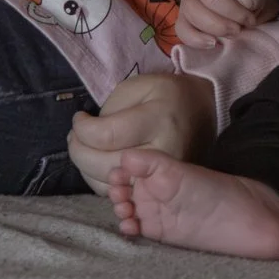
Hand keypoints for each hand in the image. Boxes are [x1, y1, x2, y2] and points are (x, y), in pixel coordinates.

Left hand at [67, 72, 215, 195]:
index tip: (80, 118)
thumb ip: (110, 109)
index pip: (105, 136)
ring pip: (108, 185)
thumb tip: (88, 135)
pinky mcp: (160, 187)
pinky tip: (100, 161)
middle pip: (103, 165)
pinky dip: (101, 179)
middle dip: (78, 151)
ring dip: (86, 168)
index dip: (82, 129)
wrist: (203, 111)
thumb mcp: (138, 86)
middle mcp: (163, 153)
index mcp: (158, 120)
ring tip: (85, 147)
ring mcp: (163, 176)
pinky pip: (120, 192)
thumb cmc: (166, 94)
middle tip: (75, 136)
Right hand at [179, 0, 277, 46]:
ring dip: (219, 28)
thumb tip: (244, 2)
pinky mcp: (185, 19)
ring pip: (194, 15)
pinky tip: (214, 43)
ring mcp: (188, 0)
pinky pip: (182, 31)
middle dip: (235, 14)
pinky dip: (197, 40)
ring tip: (237, 31)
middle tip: (250, 21)